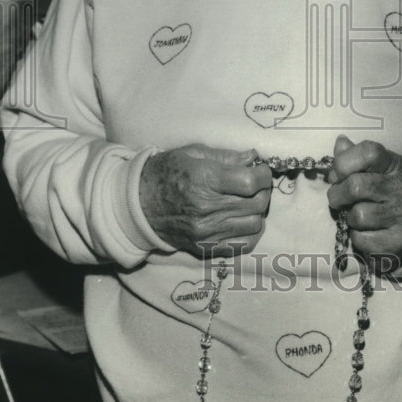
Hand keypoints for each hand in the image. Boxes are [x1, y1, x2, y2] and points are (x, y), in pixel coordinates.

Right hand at [139, 144, 272, 257]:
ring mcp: (206, 232)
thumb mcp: (193, 153)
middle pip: (256, 203)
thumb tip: (254, 157)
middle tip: (257, 182)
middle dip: (263, 190)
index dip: (263, 174)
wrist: (137, 204)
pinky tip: (243, 219)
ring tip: (249, 200)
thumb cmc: (165, 172)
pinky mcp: (204, 247)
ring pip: (254, 224)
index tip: (260, 169)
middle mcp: (206, 210)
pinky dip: (250, 231)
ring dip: (258, 210)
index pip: (251, 182)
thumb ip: (226, 156)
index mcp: (203, 181)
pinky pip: (242, 245)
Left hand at [327, 135, 401, 270]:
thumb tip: (340, 142)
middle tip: (338, 199)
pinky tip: (365, 231)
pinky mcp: (400, 240)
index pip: (368, 152)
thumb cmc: (380, 191)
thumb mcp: (371, 168)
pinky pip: (363, 239)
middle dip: (338, 194)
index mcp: (393, 164)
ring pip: (359, 215)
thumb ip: (352, 155)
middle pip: (356, 186)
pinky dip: (357, 237)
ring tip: (355, 215)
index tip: (337, 175)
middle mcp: (401, 186)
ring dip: (349, 218)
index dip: (344, 163)